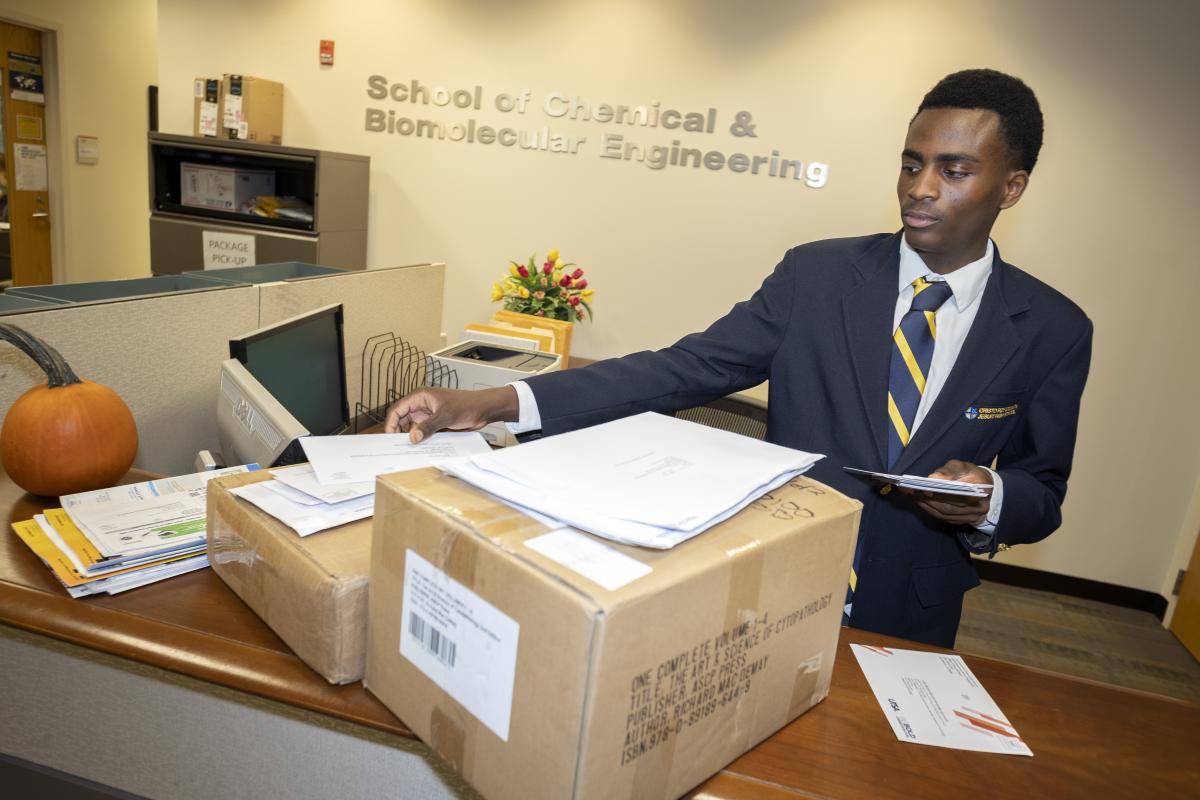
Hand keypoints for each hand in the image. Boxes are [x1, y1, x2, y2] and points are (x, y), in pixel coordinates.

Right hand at [384, 386, 518, 441]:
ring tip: (407, 450)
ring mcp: (428, 415)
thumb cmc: (466, 404)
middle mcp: (421, 406)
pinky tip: (420, 449)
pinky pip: (424, 433)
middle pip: (402, 419)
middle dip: (399, 432)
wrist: (483, 410)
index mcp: (420, 397)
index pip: (398, 409)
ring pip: (413, 428)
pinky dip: (421, 440)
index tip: (389, 437)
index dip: (391, 423)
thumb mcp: (445, 416)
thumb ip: (428, 426)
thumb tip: (412, 437)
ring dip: (411, 437)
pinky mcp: (435, 424)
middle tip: (396, 447)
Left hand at [907, 459, 991, 525]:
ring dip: (926, 505)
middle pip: (950, 506)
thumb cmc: (969, 473)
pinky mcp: (964, 521)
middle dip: (928, 499)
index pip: (960, 492)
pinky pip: (945, 518)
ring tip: (911, 495)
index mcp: (982, 487)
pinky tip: (920, 502)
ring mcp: (973, 516)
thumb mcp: (960, 466)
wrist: (983, 487)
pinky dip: (930, 510)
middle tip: (910, 491)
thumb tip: (932, 478)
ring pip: (946, 513)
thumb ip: (947, 471)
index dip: (941, 492)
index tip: (924, 488)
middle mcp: (980, 506)